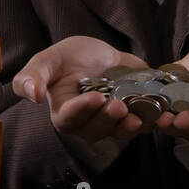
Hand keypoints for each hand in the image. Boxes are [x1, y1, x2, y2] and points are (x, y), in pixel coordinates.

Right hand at [13, 36, 151, 145]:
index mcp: (63, 112)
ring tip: (137, 116)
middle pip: (95, 130)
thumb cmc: (69, 58)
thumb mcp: (49, 60)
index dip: (82, 110)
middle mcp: (86, 123)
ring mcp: (110, 122)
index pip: (69, 118)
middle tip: (119, 106)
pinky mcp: (131, 117)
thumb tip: (31, 94)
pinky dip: (149, 122)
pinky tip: (157, 115)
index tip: (95, 97)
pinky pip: (140, 126)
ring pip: (118, 132)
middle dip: (108, 119)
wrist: (100, 56)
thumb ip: (33, 76)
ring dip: (128, 127)